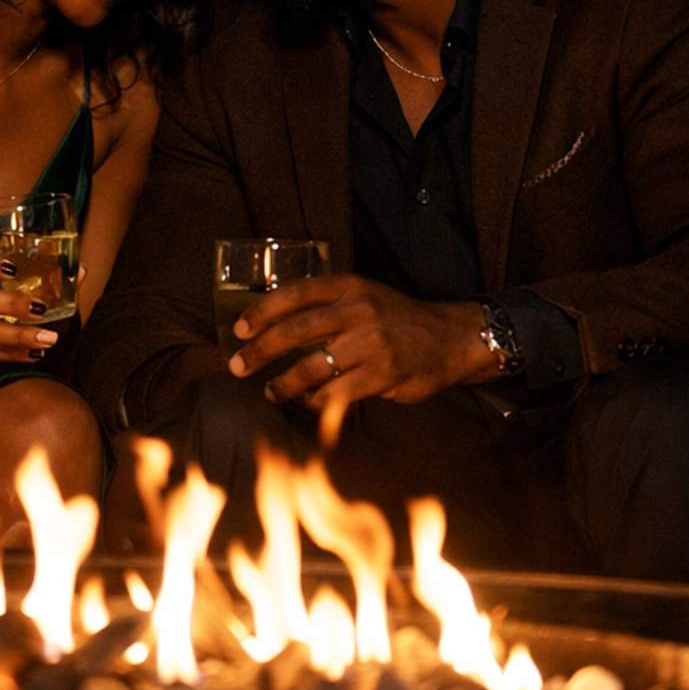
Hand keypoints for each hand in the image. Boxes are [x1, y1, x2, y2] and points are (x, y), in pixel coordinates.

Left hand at [226, 275, 497, 442]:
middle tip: (238, 366)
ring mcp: (371, 343)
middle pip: (295, 330)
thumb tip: (276, 325)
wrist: (450, 338)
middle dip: (260, 351)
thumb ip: (329, 305)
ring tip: (271, 391)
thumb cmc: (398, 319)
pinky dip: (315, 401)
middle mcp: (359, 310)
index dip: (262, 311)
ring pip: (312, 367)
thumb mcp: (366, 296)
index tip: (238, 330)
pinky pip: (335, 394)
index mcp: (350, 286)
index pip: (295, 293)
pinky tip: (308, 402)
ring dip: (284, 383)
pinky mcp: (382, 375)